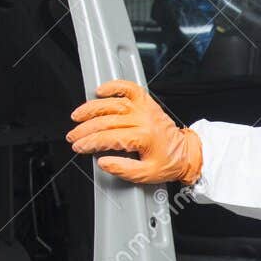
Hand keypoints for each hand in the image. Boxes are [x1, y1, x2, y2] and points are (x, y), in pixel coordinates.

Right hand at [66, 80, 202, 183]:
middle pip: (106, 120)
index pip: (108, 138)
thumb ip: (123, 169)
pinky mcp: (147, 102)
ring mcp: (145, 108)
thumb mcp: (146, 175)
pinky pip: (130, 88)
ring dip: (92, 108)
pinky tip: (100, 90)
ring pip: (113, 103)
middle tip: (73, 136)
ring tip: (78, 116)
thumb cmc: (168, 163)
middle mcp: (143, 119)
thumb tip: (103, 162)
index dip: (89, 142)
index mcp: (143, 137)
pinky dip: (114, 86)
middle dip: (85, 129)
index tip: (78, 147)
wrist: (187, 153)